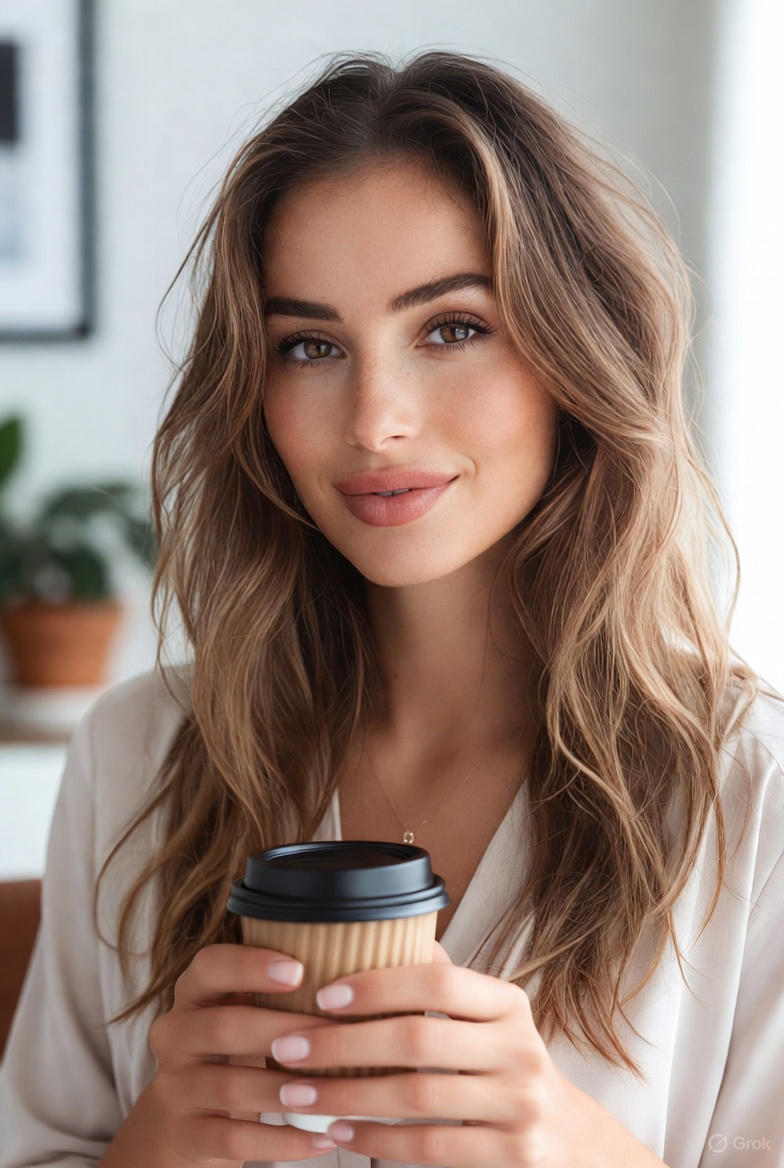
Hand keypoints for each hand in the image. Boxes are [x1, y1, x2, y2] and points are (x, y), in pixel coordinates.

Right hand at [145, 943, 340, 1163]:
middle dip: (284, 1030)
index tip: (299, 971)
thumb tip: (356, 972)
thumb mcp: (247, 1009)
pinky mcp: (186, 1135)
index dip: (250, 966)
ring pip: (231, 1087)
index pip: (210, 966)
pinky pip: (235, 1140)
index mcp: (193, 992)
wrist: (187, 1116)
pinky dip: (284, 1141)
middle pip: (224, 1027)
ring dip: (288, 1089)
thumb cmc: (240, 1047)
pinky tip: (324, 1138)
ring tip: (336, 1090)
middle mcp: (175, 1035)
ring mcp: (175, 1087)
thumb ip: (281, 989)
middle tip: (335, 1033)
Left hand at [270, 941, 666, 1166]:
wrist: (572, 1143)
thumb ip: (445, 985)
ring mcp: (520, 1105)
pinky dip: (377, 1139)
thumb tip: (382, 930)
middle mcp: (519, 1049)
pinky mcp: (515, 1155)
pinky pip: (430, 1147)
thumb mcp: (490, 1020)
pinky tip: (340, 1131)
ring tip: (297, 1093)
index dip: (378, 985)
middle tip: (287, 1046)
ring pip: (417, 1097)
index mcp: (507, 1004)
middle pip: (418, 1040)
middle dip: (342, 1044)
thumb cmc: (506, 1068)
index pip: (439, 983)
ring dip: (345, 1095)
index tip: (323, 994)